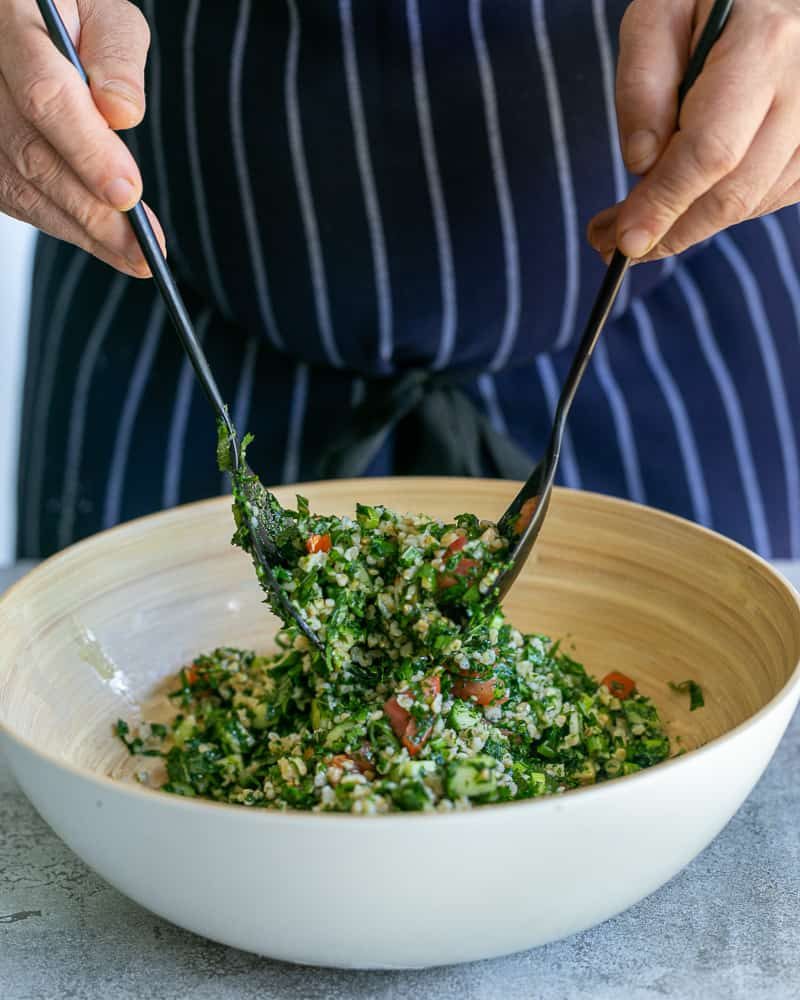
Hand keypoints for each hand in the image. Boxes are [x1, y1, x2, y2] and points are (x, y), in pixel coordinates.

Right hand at [0, 0, 163, 276]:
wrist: (25, 16)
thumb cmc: (73, 12)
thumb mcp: (105, 12)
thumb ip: (117, 57)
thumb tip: (121, 114)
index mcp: (11, 22)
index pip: (45, 97)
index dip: (89, 152)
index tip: (129, 193)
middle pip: (30, 154)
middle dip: (91, 211)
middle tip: (142, 251)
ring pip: (17, 185)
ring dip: (79, 229)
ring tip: (135, 258)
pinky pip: (12, 196)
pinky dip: (60, 223)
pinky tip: (100, 239)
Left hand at [588, 0, 799, 262]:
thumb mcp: (658, 14)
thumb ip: (643, 84)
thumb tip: (641, 163)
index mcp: (764, 44)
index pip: (709, 152)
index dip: (664, 205)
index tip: (626, 242)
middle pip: (733, 192)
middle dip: (669, 230)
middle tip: (615, 243)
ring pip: (751, 203)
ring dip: (691, 224)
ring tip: (642, 216)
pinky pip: (770, 198)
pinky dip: (723, 209)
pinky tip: (690, 193)